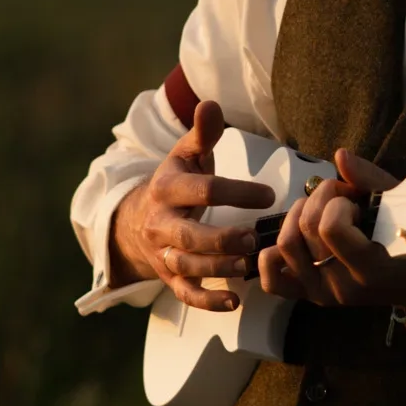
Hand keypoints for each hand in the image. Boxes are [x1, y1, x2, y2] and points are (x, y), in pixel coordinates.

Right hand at [109, 100, 274, 308]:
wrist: (137, 220)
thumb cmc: (177, 183)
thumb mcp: (186, 154)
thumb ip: (203, 133)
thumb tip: (211, 103)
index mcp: (167, 188)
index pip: (201, 190)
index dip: (235, 192)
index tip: (268, 195)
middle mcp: (161, 223)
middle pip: (188, 235)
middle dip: (220, 239)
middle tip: (253, 238)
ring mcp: (163, 253)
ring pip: (186, 266)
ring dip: (217, 269)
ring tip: (247, 267)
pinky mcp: (168, 277)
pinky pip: (185, 294)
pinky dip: (207, 302)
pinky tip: (233, 302)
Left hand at [258, 148, 405, 308]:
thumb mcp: (399, 206)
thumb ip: (370, 180)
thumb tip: (340, 156)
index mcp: (371, 268)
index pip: (331, 228)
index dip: (338, 203)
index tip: (356, 201)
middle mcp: (342, 286)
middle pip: (307, 229)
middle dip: (321, 198)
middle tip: (340, 198)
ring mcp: (321, 293)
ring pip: (285, 245)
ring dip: (297, 215)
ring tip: (319, 212)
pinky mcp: (306, 295)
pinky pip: (271, 279)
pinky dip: (271, 255)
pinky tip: (294, 236)